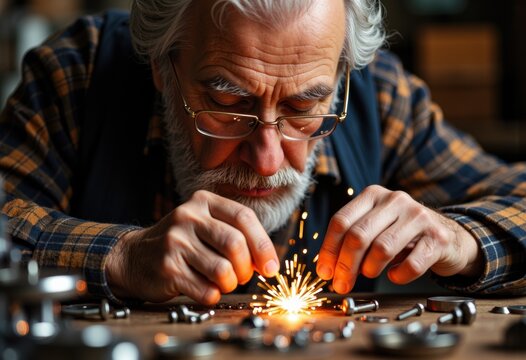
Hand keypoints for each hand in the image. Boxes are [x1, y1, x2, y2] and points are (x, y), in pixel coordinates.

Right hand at [105, 190, 278, 303]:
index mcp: (204, 202)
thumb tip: (269, 263)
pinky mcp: (167, 268)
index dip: (263, 245)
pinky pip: (206, 289)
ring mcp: (175, 242)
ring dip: (230, 284)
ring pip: (223, 270)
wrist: (134, 257)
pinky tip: (204, 289)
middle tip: (243, 276)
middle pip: (235, 244)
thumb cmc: (182, 243)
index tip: (271, 267)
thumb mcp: (206, 226)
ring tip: (222, 282)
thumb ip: (237, 235)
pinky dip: (212, 295)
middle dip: (247, 268)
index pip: (244, 217)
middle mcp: (188, 217)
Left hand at [316, 185, 482, 292]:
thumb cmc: (403, 234)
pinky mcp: (438, 238)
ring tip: (370, 273)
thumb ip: (351, 240)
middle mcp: (395, 200)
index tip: (325, 271)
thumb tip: (327, 268)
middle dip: (345, 265)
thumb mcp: (375, 226)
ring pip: (382, 248)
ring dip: (370, 269)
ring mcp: (418, 217)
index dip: (329, 249)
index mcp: (373, 195)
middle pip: (358, 235)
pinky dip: (398, 276)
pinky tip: (395, 275)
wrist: (449, 235)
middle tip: (342, 284)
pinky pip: (411, 264)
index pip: (341, 221)